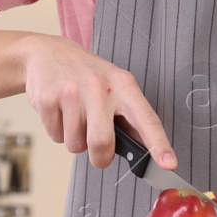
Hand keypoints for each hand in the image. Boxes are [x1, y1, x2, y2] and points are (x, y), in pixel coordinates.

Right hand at [21, 35, 175, 170]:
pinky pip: (55, 136)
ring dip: (75, 140)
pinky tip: (60, 111)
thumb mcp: (114, 85)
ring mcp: (72, 91)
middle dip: (99, 157)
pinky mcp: (48, 98)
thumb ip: (128, 116)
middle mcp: (99, 86)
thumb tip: (144, 150)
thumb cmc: (87, 75)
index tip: (169, 165)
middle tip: (98, 151)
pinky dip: (58, 131)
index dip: (159, 144)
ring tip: (74, 116)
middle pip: (101, 142)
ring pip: (75, 144)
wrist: (48, 52)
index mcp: (123, 84)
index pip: (146, 118)